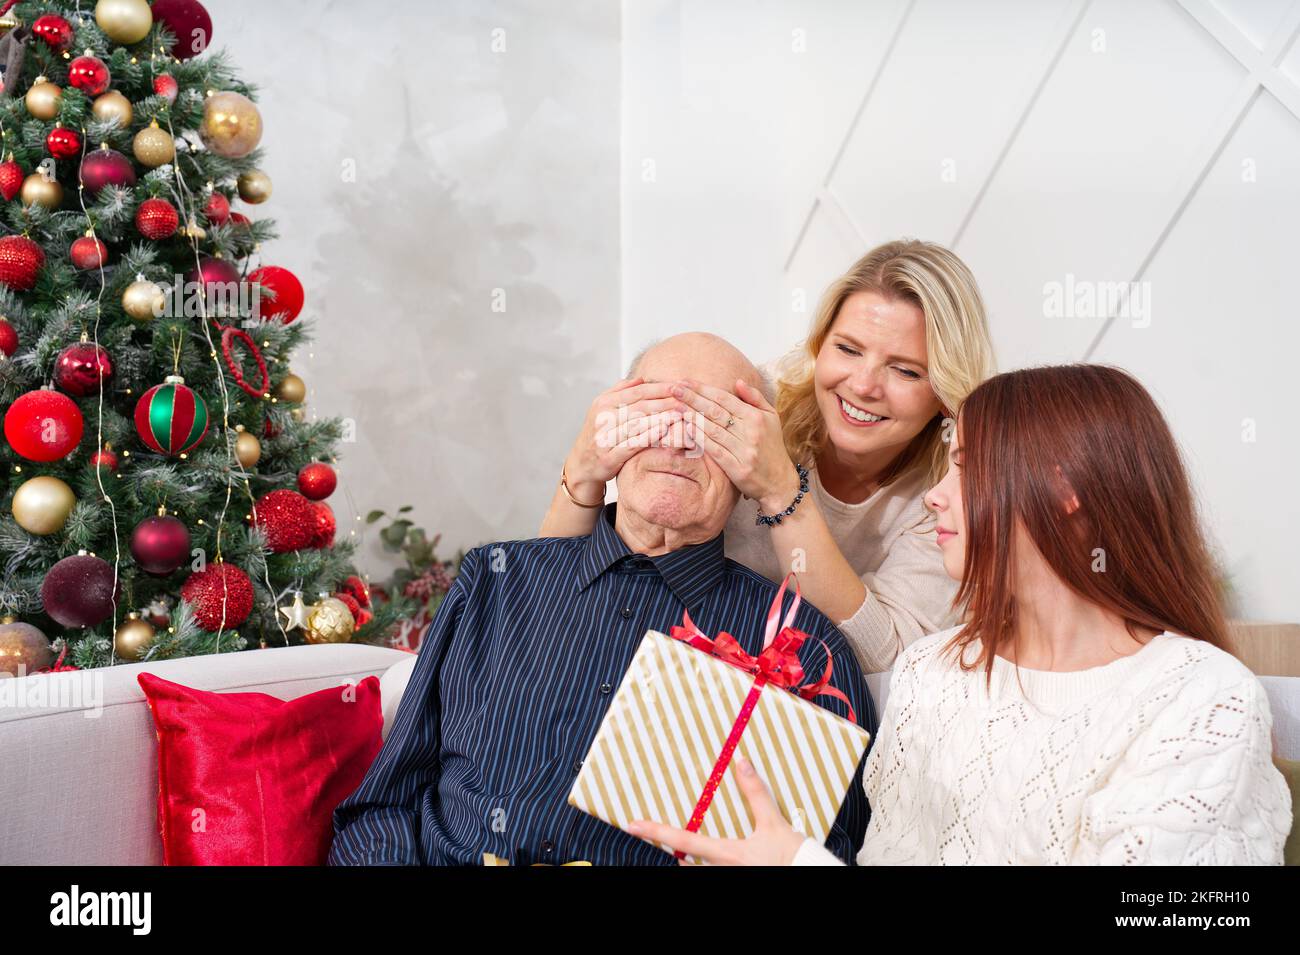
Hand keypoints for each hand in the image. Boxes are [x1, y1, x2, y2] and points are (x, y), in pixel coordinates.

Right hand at [563, 377, 686, 498]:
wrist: (581, 464)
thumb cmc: (598, 434)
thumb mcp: (603, 408)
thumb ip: (621, 392)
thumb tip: (642, 378)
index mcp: (603, 403)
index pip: (636, 391)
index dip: (659, 388)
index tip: (679, 386)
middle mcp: (602, 418)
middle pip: (639, 406)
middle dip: (665, 402)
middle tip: (686, 401)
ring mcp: (604, 438)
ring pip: (637, 424)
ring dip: (661, 418)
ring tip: (680, 415)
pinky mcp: (608, 457)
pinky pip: (632, 445)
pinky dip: (649, 437)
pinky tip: (664, 431)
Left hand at [625, 756, 806, 865]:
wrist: (810, 875)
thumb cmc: (792, 857)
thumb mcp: (774, 823)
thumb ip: (756, 793)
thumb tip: (741, 763)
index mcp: (726, 853)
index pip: (682, 839)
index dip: (655, 831)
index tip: (633, 825)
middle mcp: (722, 871)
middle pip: (685, 863)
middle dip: (676, 851)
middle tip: (667, 838)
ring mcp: (729, 879)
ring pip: (699, 872)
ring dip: (694, 861)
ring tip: (692, 848)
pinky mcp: (738, 880)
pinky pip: (715, 873)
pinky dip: (709, 865)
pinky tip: (724, 857)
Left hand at [672, 378, 799, 512]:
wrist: (780, 482)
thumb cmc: (772, 447)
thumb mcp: (771, 418)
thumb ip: (754, 398)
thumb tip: (737, 381)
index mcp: (757, 417)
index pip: (725, 399)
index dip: (703, 389)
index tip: (685, 382)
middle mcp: (751, 432)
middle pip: (716, 411)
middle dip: (692, 398)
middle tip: (674, 389)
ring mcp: (744, 450)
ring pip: (713, 429)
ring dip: (692, 417)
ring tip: (675, 407)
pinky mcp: (737, 468)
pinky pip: (715, 450)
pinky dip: (700, 439)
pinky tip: (687, 429)